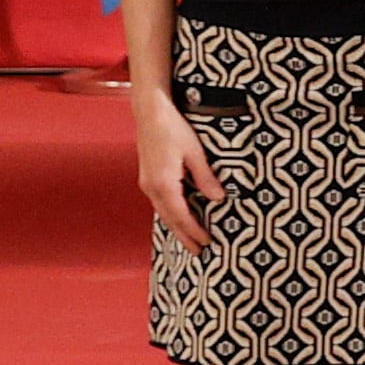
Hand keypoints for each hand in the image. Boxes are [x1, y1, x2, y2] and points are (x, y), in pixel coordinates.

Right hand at [132, 90, 222, 255]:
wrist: (150, 112)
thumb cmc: (173, 128)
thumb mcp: (195, 153)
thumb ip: (205, 178)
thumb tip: (217, 199)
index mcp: (163, 184)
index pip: (181, 216)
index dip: (194, 231)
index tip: (207, 243)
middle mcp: (151, 187)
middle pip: (170, 219)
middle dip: (184, 236)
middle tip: (198, 252)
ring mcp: (147, 182)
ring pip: (163, 212)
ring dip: (176, 227)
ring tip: (189, 240)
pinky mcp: (148, 177)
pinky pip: (160, 202)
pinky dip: (170, 214)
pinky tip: (178, 217)